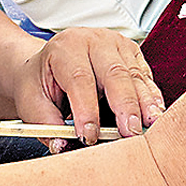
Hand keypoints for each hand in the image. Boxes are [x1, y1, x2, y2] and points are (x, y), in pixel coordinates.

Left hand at [12, 27, 165, 145]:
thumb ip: (45, 124)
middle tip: (129, 133)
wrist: (49, 62)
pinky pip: (144, 75)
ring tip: (149, 125)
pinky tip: (155, 113)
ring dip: (144, 102)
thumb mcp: (31, 101)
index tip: (89, 136)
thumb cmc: (42, 81)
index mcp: (66, 48)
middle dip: (124, 105)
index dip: (86, 109)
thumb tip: (62, 145)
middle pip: (114, 72)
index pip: (80, 78)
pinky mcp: (132, 53)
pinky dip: (151, 96)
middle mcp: (94, 40)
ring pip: (134, 74)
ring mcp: (117, 44)